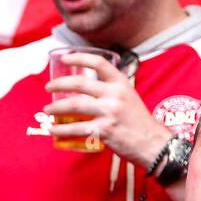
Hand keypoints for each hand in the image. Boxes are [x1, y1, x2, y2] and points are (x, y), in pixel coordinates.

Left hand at [44, 52, 171, 166]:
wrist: (152, 142)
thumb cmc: (138, 121)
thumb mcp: (129, 96)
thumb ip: (111, 89)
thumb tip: (90, 87)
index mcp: (121, 83)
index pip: (98, 63)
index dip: (79, 58)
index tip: (64, 58)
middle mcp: (115, 94)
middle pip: (80, 84)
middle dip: (59, 84)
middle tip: (48, 87)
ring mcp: (109, 112)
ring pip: (75, 105)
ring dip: (57, 107)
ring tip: (48, 110)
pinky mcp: (104, 130)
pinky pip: (77, 128)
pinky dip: (62, 129)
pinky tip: (53, 129)